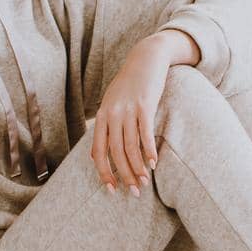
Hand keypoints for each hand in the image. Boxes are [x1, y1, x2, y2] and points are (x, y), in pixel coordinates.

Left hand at [90, 34, 170, 194]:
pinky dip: (150, 151)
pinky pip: (146, 134)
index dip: (104, 173)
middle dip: (124, 175)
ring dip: (138, 168)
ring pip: (131, 147)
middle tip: (134, 192)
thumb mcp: (112, 102)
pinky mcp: (145, 105)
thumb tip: (96, 154)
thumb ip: (106, 126)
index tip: (112, 189)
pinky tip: (154, 163)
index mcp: (102, 116)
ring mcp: (128, 110)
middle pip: (116, 153)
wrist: (146, 58)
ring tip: (145, 182)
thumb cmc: (130, 84)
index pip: (98, 152)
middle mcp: (112, 114)